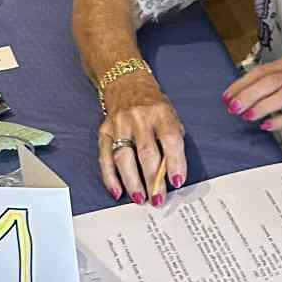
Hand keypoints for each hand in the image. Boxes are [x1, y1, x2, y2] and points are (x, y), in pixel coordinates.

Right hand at [97, 70, 188, 204]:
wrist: (126, 82)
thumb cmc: (154, 105)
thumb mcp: (170, 115)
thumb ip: (171, 140)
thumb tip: (170, 173)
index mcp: (161, 113)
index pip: (169, 138)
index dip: (175, 161)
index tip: (177, 181)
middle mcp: (139, 118)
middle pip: (146, 152)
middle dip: (152, 179)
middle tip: (158, 199)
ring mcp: (119, 124)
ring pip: (124, 156)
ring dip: (132, 181)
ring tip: (140, 198)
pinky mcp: (104, 131)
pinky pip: (105, 157)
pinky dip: (110, 177)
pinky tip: (117, 191)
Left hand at [223, 55, 281, 133]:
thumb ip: (277, 80)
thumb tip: (247, 94)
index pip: (262, 71)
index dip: (242, 83)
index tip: (227, 96)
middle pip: (270, 81)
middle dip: (248, 94)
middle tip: (232, 107)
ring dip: (261, 105)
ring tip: (246, 116)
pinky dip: (281, 119)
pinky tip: (267, 125)